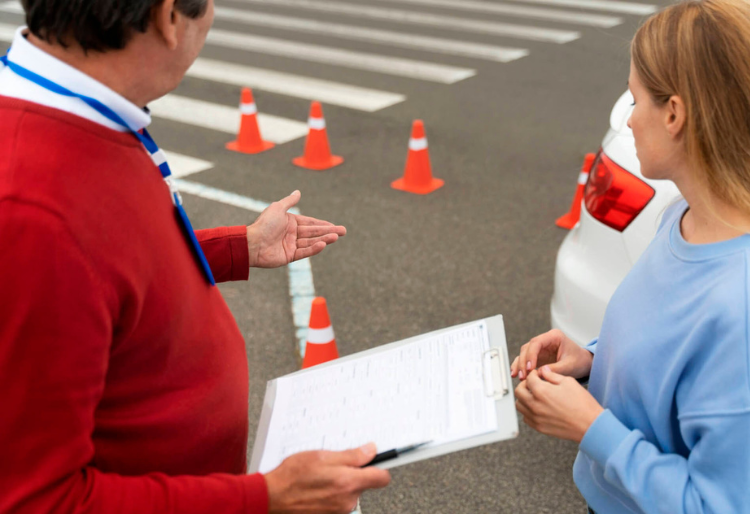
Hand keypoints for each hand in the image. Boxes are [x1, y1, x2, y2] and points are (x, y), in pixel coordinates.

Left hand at [246, 191, 346, 267]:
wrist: (252, 243)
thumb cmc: (263, 224)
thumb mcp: (277, 208)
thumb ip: (289, 201)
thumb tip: (298, 192)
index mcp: (290, 222)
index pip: (310, 222)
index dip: (323, 224)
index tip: (334, 225)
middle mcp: (292, 234)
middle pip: (314, 232)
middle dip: (329, 232)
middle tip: (343, 231)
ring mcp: (291, 245)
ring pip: (311, 242)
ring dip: (324, 239)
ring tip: (336, 237)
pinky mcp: (289, 256)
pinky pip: (304, 252)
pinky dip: (314, 248)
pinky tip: (323, 244)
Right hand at [264, 443, 390, 513]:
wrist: (272, 498)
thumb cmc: (292, 476)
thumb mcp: (322, 456)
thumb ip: (351, 456)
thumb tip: (371, 451)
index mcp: (348, 483)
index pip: (381, 477)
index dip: (380, 466)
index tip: (377, 459)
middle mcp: (347, 500)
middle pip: (364, 484)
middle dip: (354, 472)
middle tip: (335, 463)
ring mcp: (339, 510)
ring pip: (350, 492)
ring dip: (341, 482)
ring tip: (321, 475)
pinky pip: (339, 500)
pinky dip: (332, 492)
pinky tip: (317, 486)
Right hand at [511, 329, 592, 379]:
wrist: (584, 364)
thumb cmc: (579, 361)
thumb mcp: (570, 366)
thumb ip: (555, 369)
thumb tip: (539, 373)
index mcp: (554, 337)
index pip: (536, 343)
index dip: (531, 355)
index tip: (530, 368)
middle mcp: (545, 340)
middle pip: (527, 348)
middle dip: (524, 362)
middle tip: (523, 375)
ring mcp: (540, 348)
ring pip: (524, 353)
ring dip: (520, 365)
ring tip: (519, 377)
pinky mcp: (538, 356)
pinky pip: (526, 360)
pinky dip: (521, 367)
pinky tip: (517, 375)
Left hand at [515, 367, 603, 442]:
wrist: (590, 425)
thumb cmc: (582, 403)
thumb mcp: (568, 382)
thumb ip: (551, 375)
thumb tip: (542, 370)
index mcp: (541, 391)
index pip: (529, 378)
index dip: (533, 374)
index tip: (537, 374)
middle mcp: (535, 405)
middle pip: (518, 391)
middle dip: (525, 384)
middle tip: (534, 384)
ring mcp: (535, 418)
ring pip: (519, 405)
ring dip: (524, 398)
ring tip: (535, 395)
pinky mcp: (539, 427)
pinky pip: (525, 417)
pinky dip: (528, 411)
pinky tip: (538, 407)